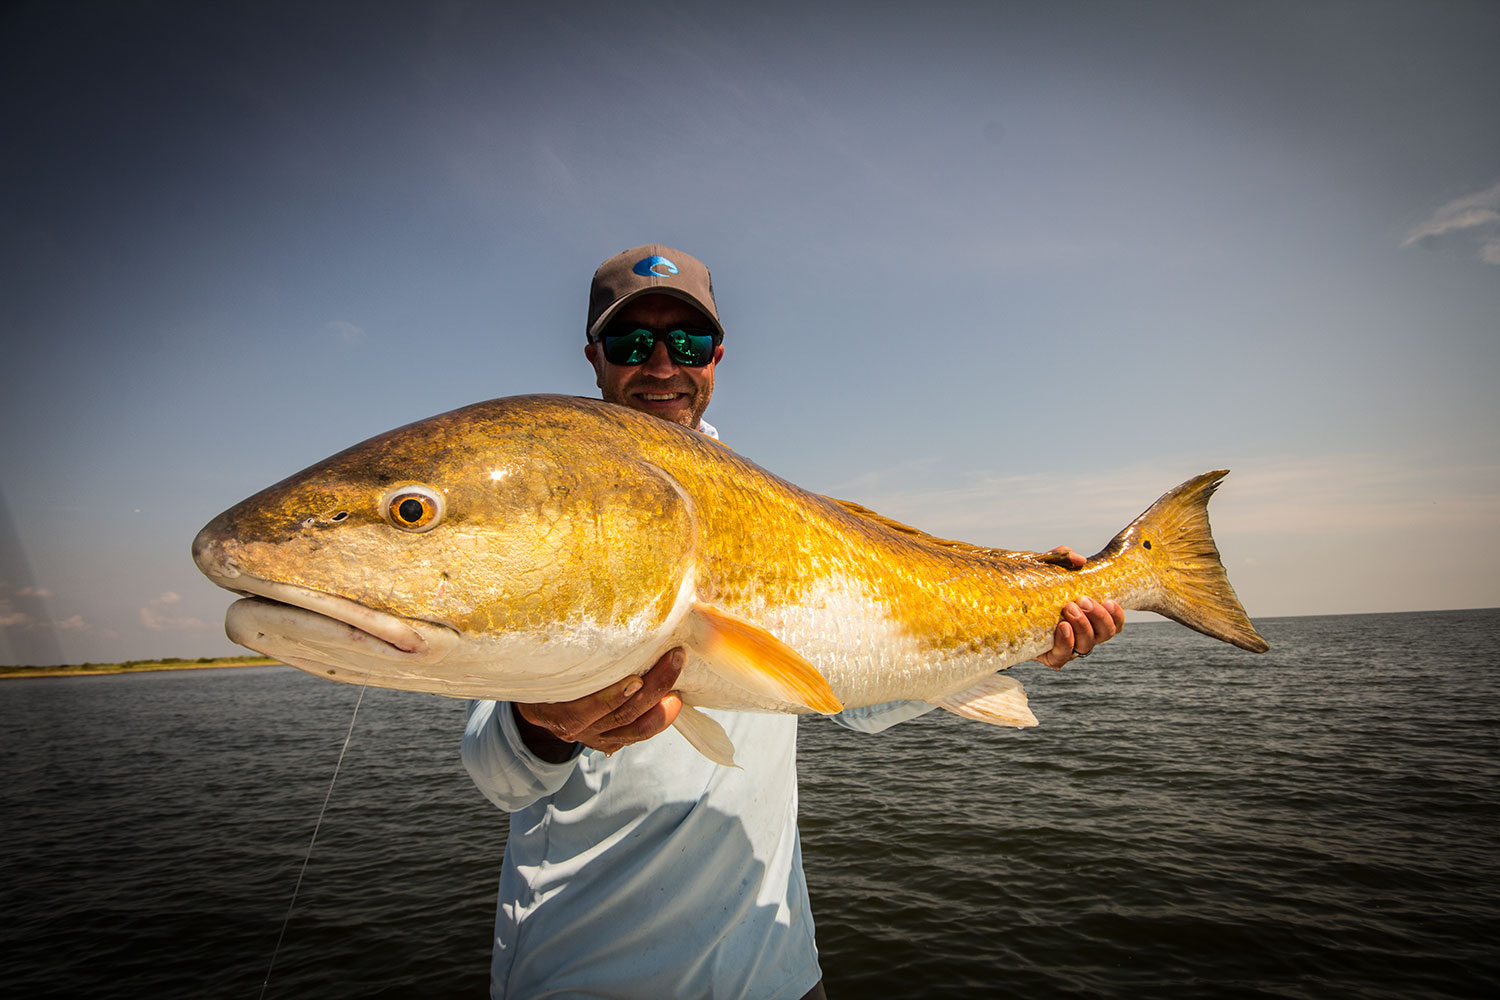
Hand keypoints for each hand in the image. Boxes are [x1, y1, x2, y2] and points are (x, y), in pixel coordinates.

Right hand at [512, 648, 685, 761]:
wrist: (534, 701)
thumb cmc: (541, 670)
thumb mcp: (543, 659)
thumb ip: (563, 645)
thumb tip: (578, 598)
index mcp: (555, 709)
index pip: (583, 710)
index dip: (611, 697)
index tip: (635, 680)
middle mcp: (576, 728)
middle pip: (621, 715)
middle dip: (653, 688)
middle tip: (675, 659)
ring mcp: (594, 737)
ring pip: (634, 729)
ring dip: (661, 710)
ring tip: (679, 687)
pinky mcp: (607, 740)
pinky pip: (636, 735)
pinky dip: (657, 720)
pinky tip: (671, 702)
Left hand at [1033, 546, 1124, 669]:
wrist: (1006, 607)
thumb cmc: (1034, 588)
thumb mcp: (1048, 568)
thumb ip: (1063, 557)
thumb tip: (1080, 561)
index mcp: (1090, 618)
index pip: (1114, 623)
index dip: (1117, 615)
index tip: (1109, 601)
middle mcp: (1083, 634)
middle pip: (1105, 634)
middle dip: (1098, 617)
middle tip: (1083, 601)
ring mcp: (1068, 647)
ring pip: (1087, 645)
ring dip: (1082, 626)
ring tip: (1069, 608)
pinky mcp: (1049, 656)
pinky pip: (1063, 656)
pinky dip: (1066, 642)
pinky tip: (1062, 627)